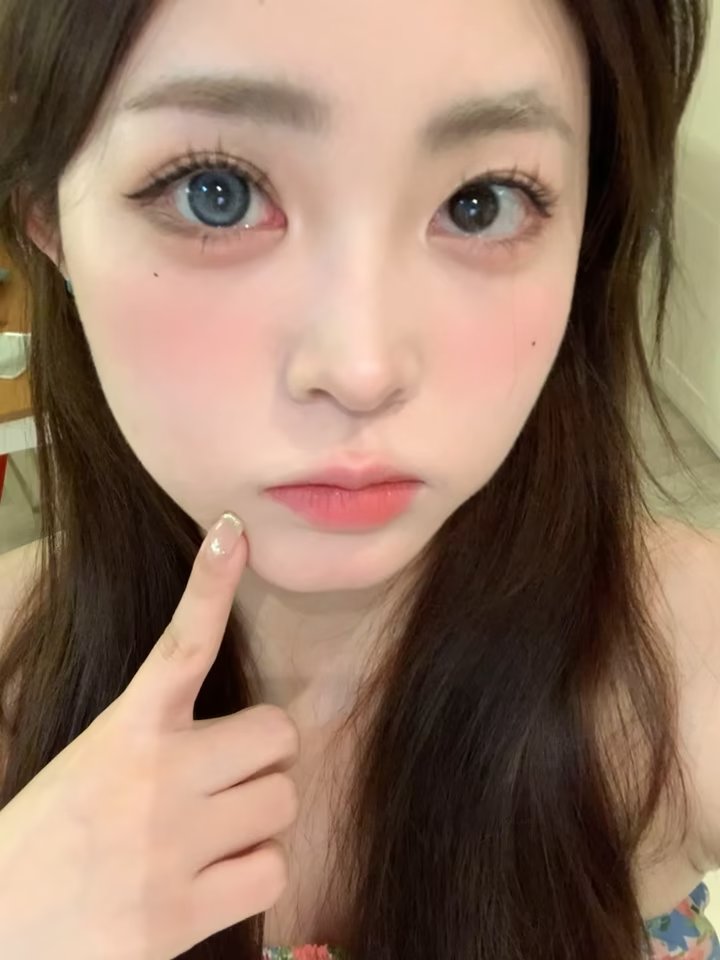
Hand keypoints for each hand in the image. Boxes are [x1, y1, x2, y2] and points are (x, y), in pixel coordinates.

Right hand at [0, 512, 299, 958]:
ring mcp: (171, 845)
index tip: (233, 533)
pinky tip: (209, 887)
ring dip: (259, 820)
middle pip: (278, 734)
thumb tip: (242, 740)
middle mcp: (155, 776)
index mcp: (124, 732)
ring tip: (209, 840)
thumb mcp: (90, 767)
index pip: (181, 643)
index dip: (210, 585)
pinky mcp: (180, 915)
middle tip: (225, 782)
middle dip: (262, 758)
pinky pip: (271, 871)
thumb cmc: (48, 844)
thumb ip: (156, 743)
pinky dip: (251, 877)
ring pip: (282, 802)